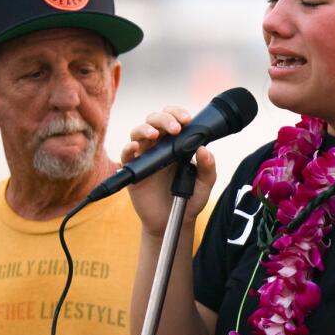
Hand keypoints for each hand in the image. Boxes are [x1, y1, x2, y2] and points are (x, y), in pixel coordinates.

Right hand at [122, 106, 216, 234]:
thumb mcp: (205, 183)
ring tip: (155, 134)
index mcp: (176, 144)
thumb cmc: (189, 199)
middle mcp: (159, 146)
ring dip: (145, 128)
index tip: (187, 119)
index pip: (173, 119)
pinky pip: (126, 155)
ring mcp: (145, 157)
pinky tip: (135, 147)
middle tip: (176, 128)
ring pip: (138, 133)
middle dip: (164, 118)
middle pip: (154, 120)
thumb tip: (204, 149)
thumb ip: (208, 166)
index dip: (177, 113)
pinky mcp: (134, 170)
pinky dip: (128, 148)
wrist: (174, 220)